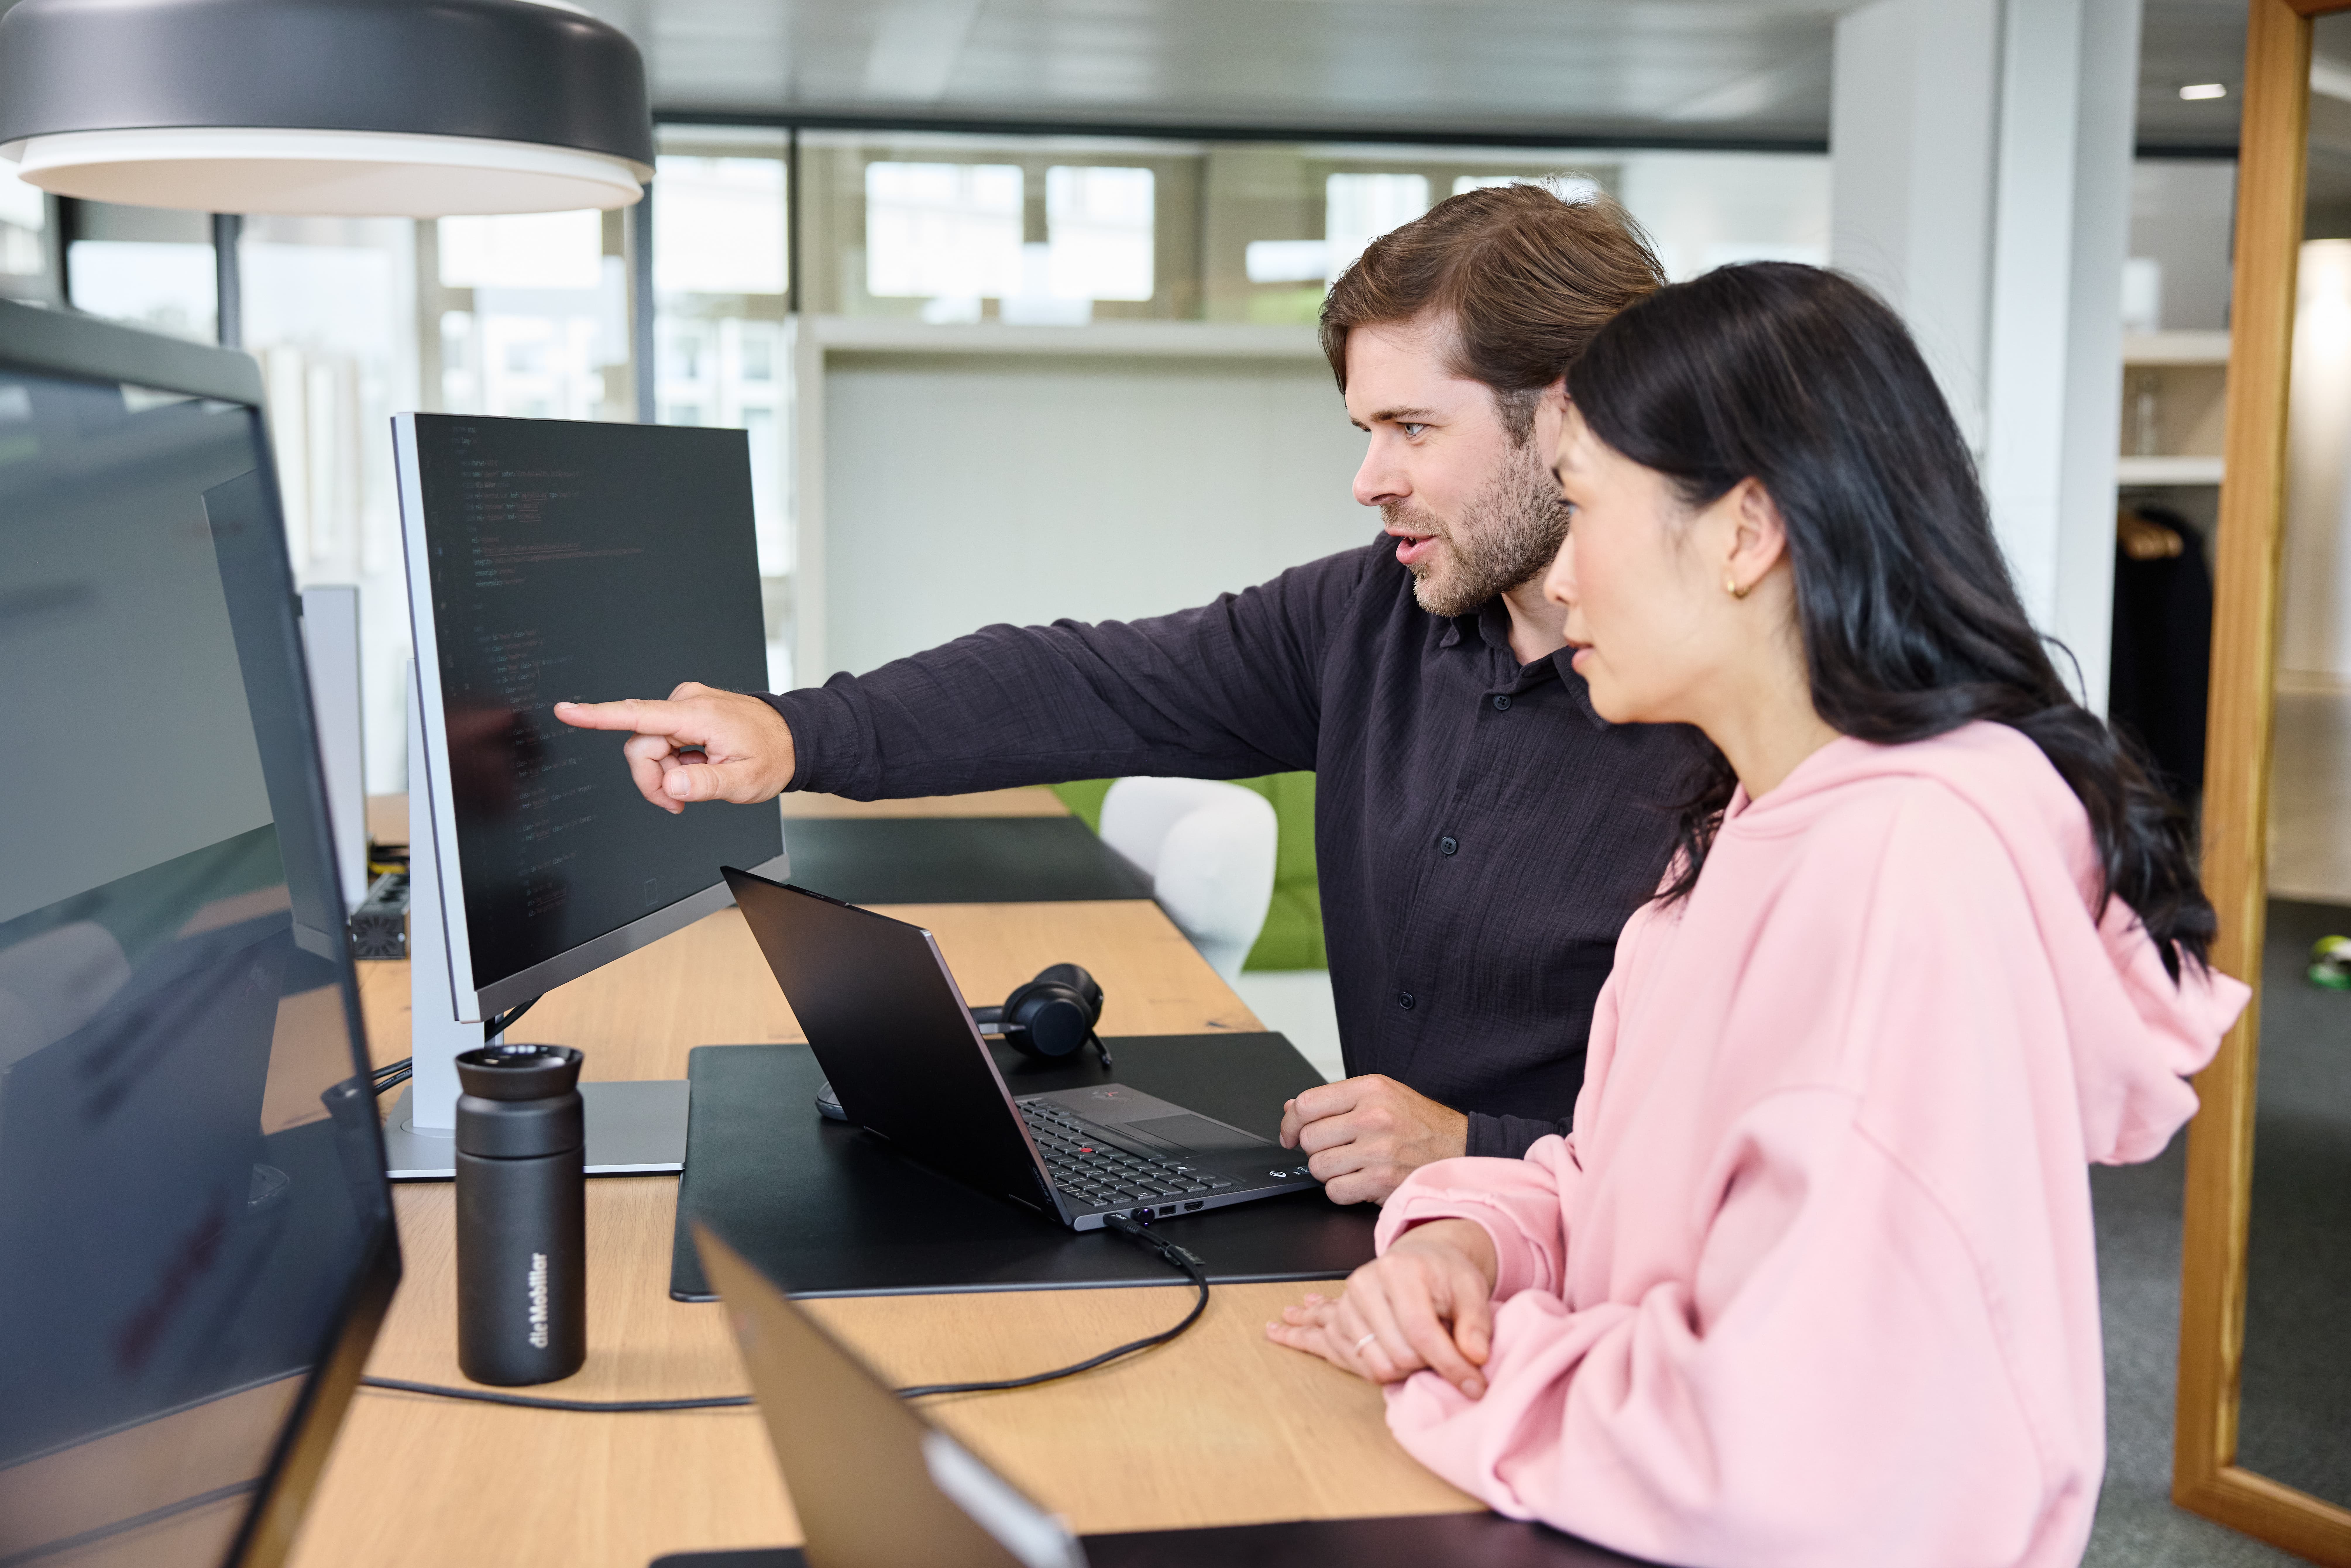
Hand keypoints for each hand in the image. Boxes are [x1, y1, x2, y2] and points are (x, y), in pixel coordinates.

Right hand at [551, 683, 796, 814]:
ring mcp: (686, 706)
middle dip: (652, 779)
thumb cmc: (773, 756)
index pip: (639, 715)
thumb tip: (671, 783)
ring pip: (648, 747)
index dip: (597, 715)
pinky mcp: (686, 713)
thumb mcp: (745, 782)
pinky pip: (662, 741)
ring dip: (664, 773)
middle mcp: (688, 703)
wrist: (793, 738)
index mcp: (700, 715)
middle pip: (640, 745)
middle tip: (678, 801)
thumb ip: (706, 784)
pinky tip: (696, 767)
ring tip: (696, 783)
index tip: (566, 710)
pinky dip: (673, 762)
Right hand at [1264, 1218, 1497, 1396]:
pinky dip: (1307, 1343)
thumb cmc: (1447, 1274)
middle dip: (1425, 1368)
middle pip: (1395, 1354)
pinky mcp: (1338, 1314)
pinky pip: (1328, 1344)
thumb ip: (1476, 1323)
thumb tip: (1475, 1358)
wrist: (1423, 1257)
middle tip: (1443, 1363)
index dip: (1450, 1365)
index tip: (1473, 1386)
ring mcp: (1347, 1301)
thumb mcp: (1473, 1289)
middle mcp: (1366, 1283)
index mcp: (1400, 1271)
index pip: (1422, 1333)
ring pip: (1369, 1362)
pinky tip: (1281, 1333)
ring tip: (1412, 1368)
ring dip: (1396, 1372)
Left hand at [1278, 1074, 1466, 1204]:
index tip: (1290, 1133)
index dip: (1290, 1122)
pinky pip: (1335, 1191)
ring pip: (1318, 1167)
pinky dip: (1342, 1191)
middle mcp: (1373, 1117)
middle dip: (1316, 1149)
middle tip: (1337, 1149)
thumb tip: (1292, 1107)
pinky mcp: (1382, 1181)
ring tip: (1353, 1165)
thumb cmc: (1421, 1124)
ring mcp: (1378, 1150)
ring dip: (1329, 1171)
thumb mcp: (1382, 1096)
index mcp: (1371, 1089)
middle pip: (1309, 1139)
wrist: (1463, 1149)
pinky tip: (1361, 1181)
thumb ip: (1336, 1101)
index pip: (1307, 1103)